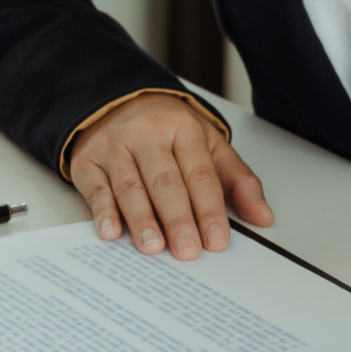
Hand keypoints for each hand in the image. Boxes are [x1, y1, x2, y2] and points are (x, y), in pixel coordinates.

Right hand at [67, 94, 273, 258]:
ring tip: (153, 247)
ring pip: (131, 187)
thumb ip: (236, 180)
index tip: (217, 240)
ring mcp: (114, 147)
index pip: (200, 174)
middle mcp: (147, 134)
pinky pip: (95, 188)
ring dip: (142, 220)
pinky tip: (111, 231)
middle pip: (165, 182)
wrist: (115, 101)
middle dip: (178, 219)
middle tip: (187, 250)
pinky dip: (103, 212)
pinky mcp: (87, 161)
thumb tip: (263, 217)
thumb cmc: (166, 130)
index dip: (209, 210)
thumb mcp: (207, 144)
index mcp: (183, 128)